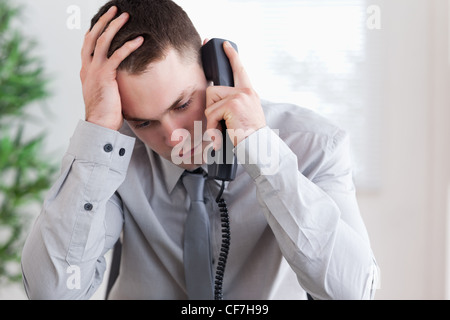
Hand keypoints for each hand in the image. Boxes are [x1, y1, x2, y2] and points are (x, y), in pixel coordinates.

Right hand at [80, 6, 143, 130]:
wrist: (99, 125)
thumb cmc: (105, 114)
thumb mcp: (105, 94)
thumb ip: (108, 83)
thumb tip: (120, 81)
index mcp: (86, 71)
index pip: (88, 45)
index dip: (96, 30)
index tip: (104, 21)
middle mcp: (87, 68)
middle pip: (93, 37)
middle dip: (104, 21)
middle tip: (115, 10)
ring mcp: (95, 71)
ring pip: (103, 41)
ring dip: (114, 26)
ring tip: (126, 16)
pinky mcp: (105, 76)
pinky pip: (117, 55)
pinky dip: (129, 46)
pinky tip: (139, 39)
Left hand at [204, 40, 265, 146]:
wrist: (258, 146)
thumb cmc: (249, 135)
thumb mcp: (245, 114)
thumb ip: (234, 103)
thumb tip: (214, 98)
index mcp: (249, 92)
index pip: (239, 70)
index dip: (232, 56)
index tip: (225, 44)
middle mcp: (246, 91)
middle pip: (212, 90)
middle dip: (211, 108)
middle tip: (220, 122)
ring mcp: (239, 96)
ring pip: (209, 101)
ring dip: (211, 119)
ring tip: (223, 129)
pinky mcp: (232, 104)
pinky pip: (210, 113)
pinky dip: (212, 127)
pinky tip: (221, 133)